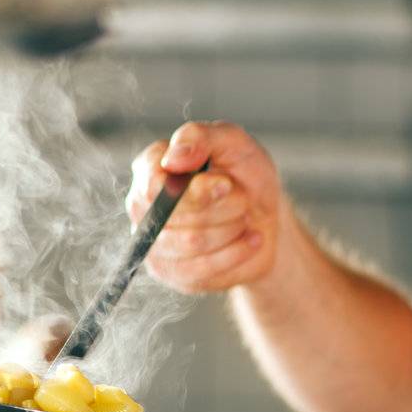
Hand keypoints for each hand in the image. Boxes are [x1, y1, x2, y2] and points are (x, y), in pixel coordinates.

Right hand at [127, 121, 284, 292]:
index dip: (195, 189)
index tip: (226, 183)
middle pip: (176, 215)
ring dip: (232, 229)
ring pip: (192, 243)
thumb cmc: (245, 175)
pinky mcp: (173, 274)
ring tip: (245, 218)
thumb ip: (200, 137)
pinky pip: (203, 270)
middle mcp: (144, 206)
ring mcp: (155, 243)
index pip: (155, 184)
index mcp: (151, 169)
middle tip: (243, 200)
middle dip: (224, 207)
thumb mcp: (233, 143)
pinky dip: (237, 253)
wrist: (266, 218)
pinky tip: (251, 240)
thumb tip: (173, 158)